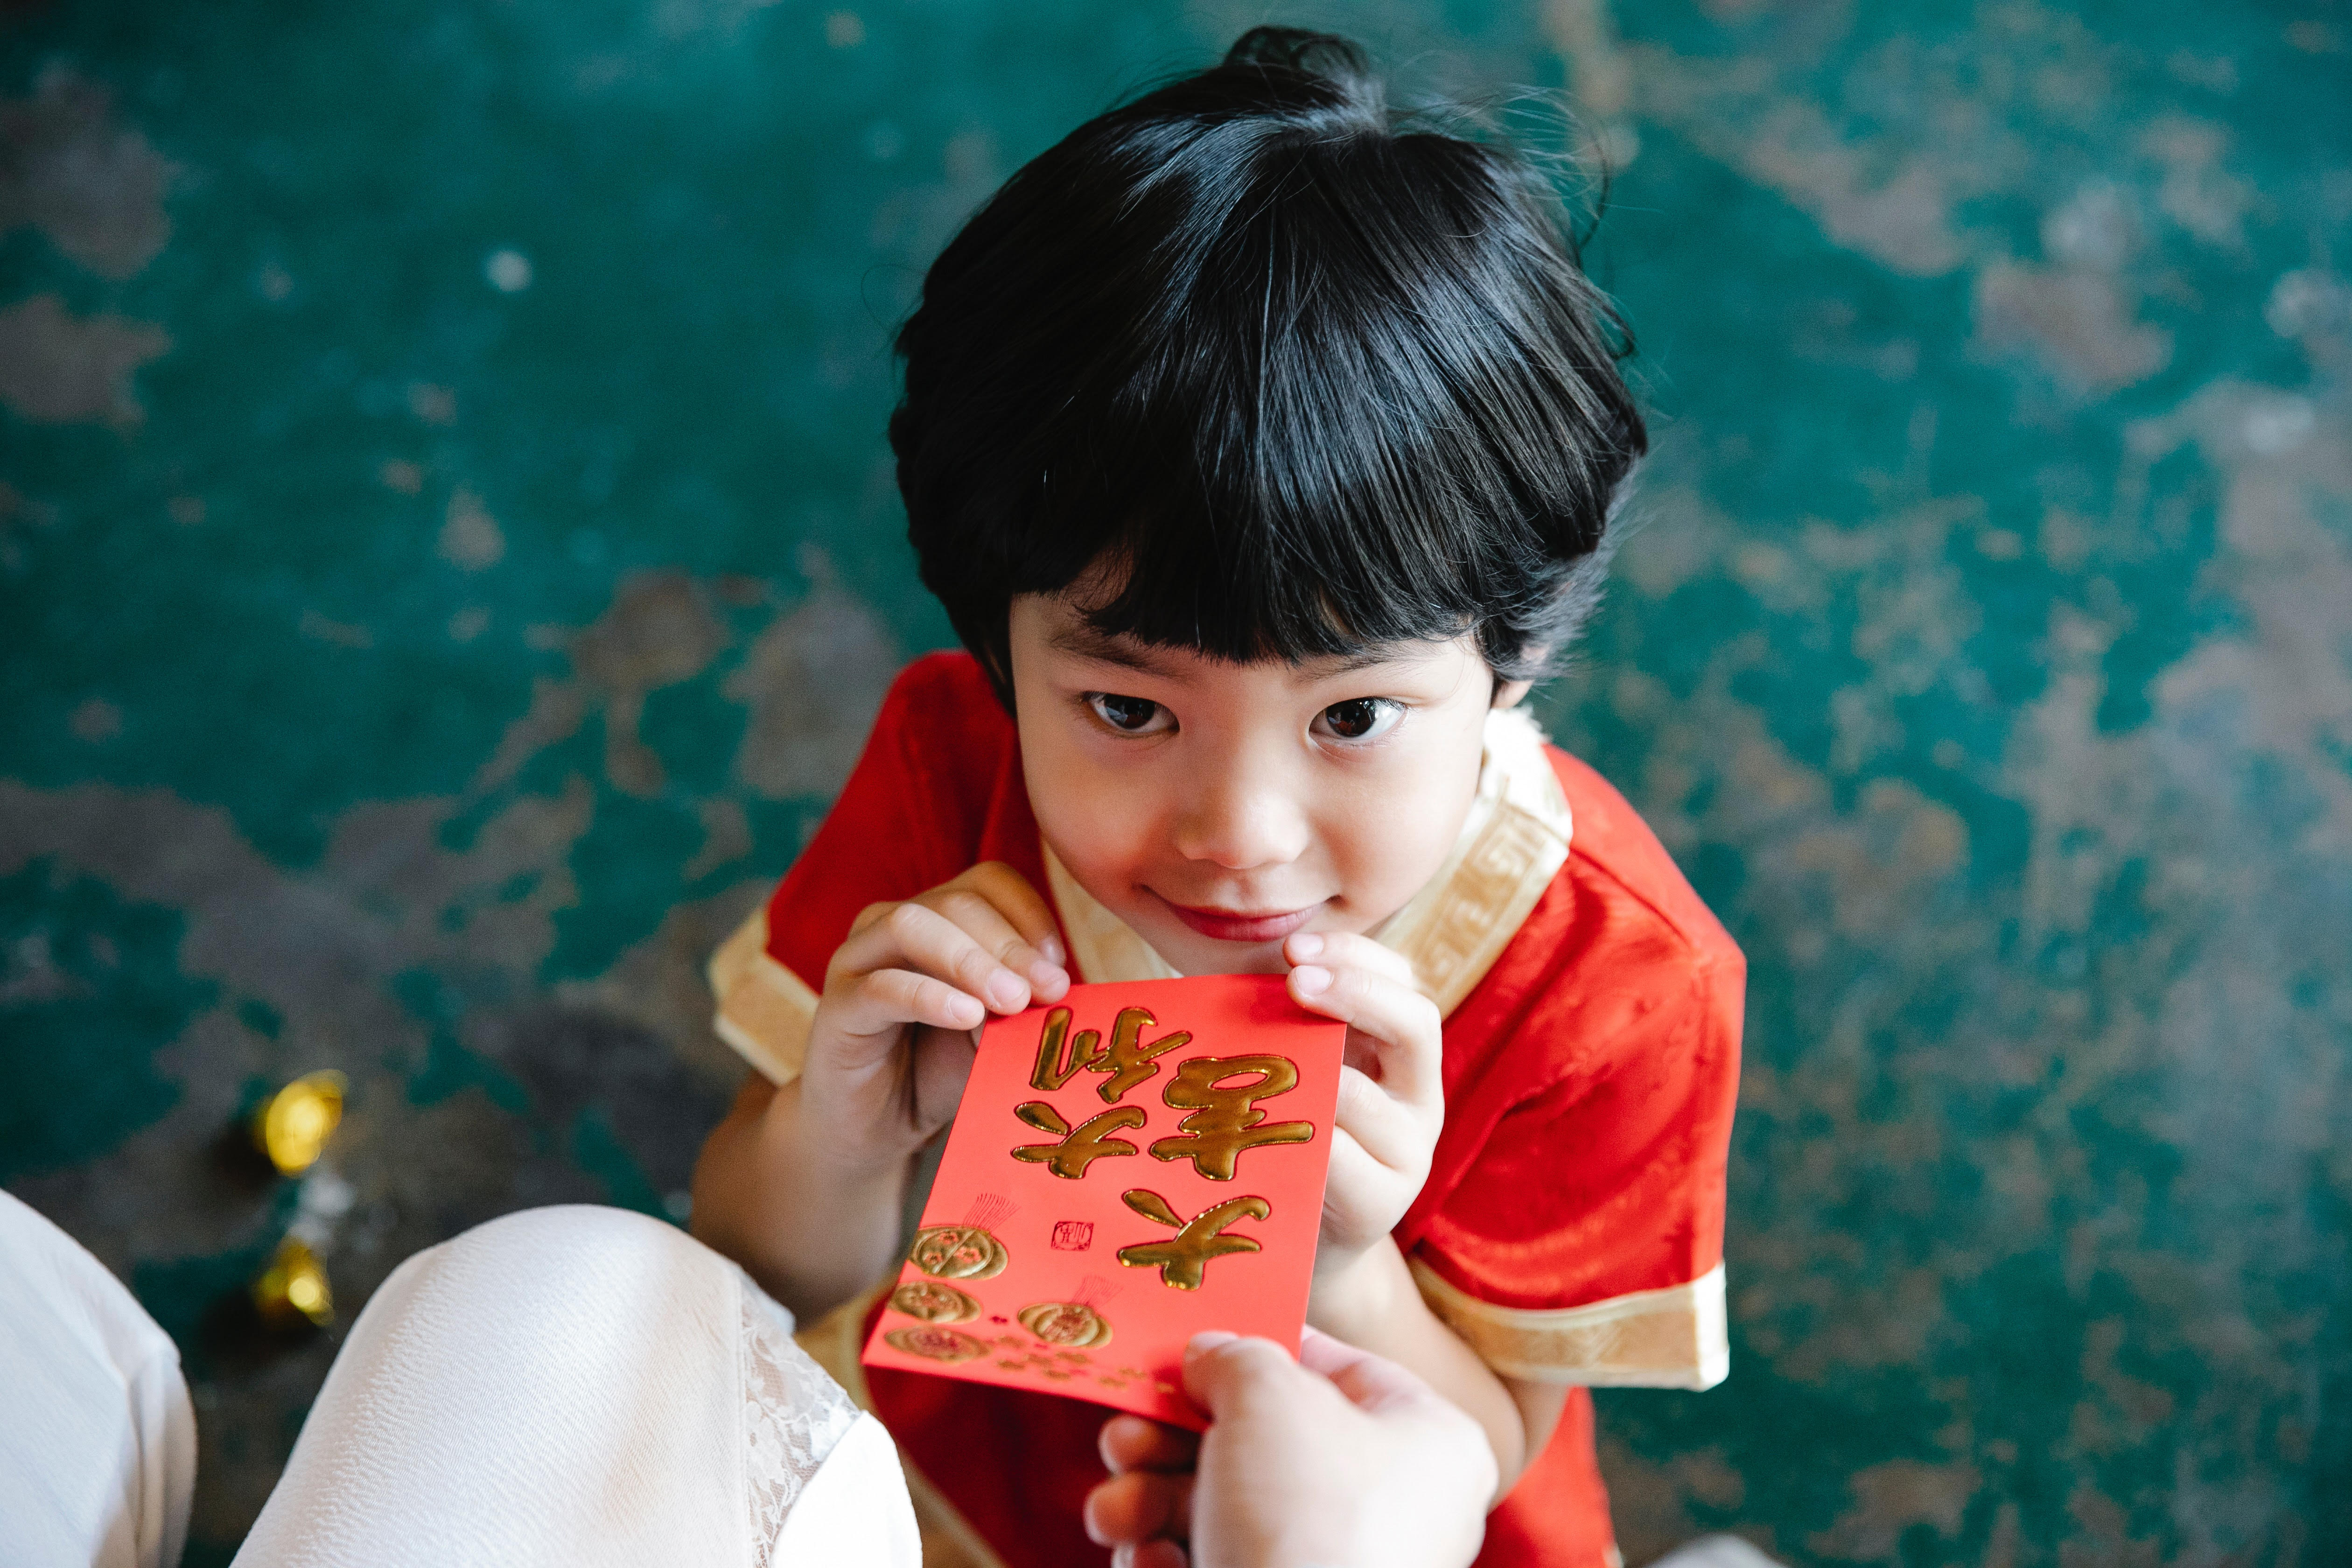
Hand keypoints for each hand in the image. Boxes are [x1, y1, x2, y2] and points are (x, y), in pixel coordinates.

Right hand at [801, 862, 1069, 1172]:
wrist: (874, 1130)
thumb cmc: (938, 1071)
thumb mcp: (994, 1034)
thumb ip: (1019, 1005)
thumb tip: (1055, 986)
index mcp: (941, 918)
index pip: (989, 882)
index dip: (1029, 913)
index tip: (1060, 965)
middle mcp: (895, 924)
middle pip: (956, 901)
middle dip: (1010, 943)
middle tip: (1049, 989)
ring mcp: (858, 959)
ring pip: (911, 925)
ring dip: (971, 960)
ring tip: (1011, 1001)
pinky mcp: (836, 1006)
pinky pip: (881, 986)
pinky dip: (929, 995)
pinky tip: (967, 1016)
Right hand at [1084, 1328, 1494, 1567]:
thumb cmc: (1308, 1520)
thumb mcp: (1266, 1393)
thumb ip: (1234, 1357)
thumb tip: (1208, 1358)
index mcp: (1426, 1442)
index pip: (1339, 1369)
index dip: (1258, 1349)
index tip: (1190, 1350)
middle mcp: (1391, 1508)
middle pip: (1262, 1443)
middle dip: (1174, 1437)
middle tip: (1124, 1432)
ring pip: (1222, 1510)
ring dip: (1149, 1498)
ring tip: (1113, 1509)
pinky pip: (1211, 1567)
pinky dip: (1163, 1560)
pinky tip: (1143, 1558)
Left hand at [1280, 931, 1443, 1276]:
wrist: (1303, 1237)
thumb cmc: (1291, 1133)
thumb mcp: (1301, 1066)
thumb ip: (1289, 1019)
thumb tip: (1242, 967)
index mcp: (1404, 1054)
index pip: (1404, 983)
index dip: (1356, 956)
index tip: (1295, 950)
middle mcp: (1420, 1100)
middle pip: (1416, 1025)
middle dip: (1354, 991)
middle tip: (1294, 979)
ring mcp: (1408, 1155)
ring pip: (1365, 1095)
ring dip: (1309, 1068)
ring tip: (1262, 1056)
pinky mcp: (1378, 1205)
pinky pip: (1337, 1159)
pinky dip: (1297, 1133)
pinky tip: (1257, 1120)